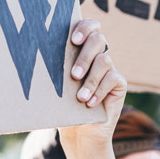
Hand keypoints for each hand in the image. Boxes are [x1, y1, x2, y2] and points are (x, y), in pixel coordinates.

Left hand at [60, 20, 125, 146]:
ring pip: (104, 61)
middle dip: (85, 55)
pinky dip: (100, 91)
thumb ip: (57, 68)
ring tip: (79, 97)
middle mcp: (97, 56)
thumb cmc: (64, 105)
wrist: (79, 131)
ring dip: (91, 79)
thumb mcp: (56, 84)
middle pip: (98, 39)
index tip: (74, 40)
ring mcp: (109, 69)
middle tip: (73, 75)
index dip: (85, 27)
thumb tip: (40, 55)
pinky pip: (113, 79)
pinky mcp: (119, 84)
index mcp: (80, 49)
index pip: (89, 27)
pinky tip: (90, 103)